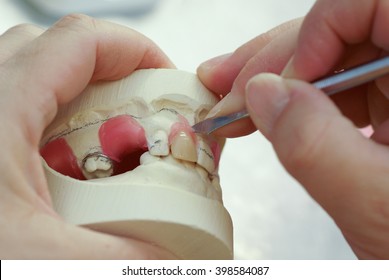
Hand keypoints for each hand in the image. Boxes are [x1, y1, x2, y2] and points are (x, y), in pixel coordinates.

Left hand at [0, 14, 175, 258]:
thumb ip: (134, 252)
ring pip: (32, 76)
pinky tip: (70, 158)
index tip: (167, 76)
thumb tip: (184, 246)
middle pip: (54, 52)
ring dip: (83, 94)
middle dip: (112, 70)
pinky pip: (17, 108)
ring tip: (112, 131)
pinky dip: (55, 119)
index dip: (133, 48)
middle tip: (144, 106)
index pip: (76, 42)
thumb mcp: (57, 264)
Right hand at [198, 0, 388, 258]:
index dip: (320, 31)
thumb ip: (317, 149)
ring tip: (232, 103)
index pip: (376, 6)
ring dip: (273, 84)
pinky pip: (334, 91)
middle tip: (227, 87)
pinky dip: (293, 104)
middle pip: (342, 34)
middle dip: (273, 63)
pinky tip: (264, 117)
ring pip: (329, 63)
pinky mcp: (388, 111)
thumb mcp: (378, 211)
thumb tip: (264, 95)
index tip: (282, 80)